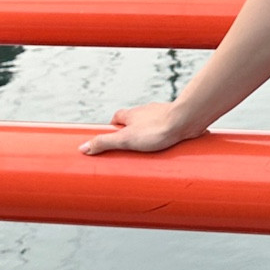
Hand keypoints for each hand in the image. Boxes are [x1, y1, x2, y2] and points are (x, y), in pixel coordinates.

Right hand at [78, 102, 197, 155]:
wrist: (187, 120)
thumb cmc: (157, 129)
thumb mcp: (125, 140)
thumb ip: (104, 143)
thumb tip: (82, 148)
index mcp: (130, 114)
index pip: (115, 120)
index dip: (111, 131)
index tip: (109, 142)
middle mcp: (144, 112)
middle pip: (133, 125)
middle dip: (130, 137)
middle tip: (129, 153)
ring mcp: (160, 116)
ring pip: (150, 128)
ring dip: (147, 139)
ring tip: (148, 156)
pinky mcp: (175, 123)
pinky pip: (165, 132)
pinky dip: (163, 139)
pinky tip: (166, 151)